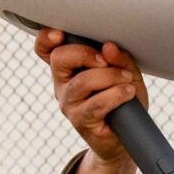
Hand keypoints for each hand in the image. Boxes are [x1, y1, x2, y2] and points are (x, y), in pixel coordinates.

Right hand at [34, 28, 149, 164]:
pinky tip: (128, 93)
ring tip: (126, 81)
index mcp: (69, 69)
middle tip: (106, 61)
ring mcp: (69, 104)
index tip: (60, 34)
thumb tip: (108, 47)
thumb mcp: (126, 74)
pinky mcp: (80, 121)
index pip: (45, 50)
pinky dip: (116, 94)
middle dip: (85, 53)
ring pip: (82, 82)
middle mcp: (63, 85)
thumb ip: (120, 58)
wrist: (123, 139)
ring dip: (109, 77)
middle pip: (59, 58)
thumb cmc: (122, 102)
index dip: (46, 39)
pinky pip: (96, 103)